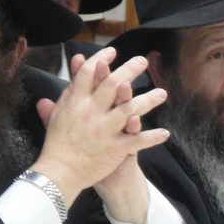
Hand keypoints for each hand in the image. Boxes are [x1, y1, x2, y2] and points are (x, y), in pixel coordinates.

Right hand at [31, 47, 168, 204]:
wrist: (60, 172)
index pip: (87, 73)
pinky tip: (165, 133)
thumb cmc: (58, 142)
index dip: (100, 59)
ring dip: (148, 100)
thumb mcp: (58, 113)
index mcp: (75, 102)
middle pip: (112, 85)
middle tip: (142, 61)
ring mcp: (104, 130)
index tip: (112, 51)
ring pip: (130, 110)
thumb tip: (71, 69)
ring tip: (162, 93)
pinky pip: (137, 141)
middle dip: (129, 70)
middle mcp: (90, 113)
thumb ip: (67, 91)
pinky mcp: (115, 148)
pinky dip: (152, 137)